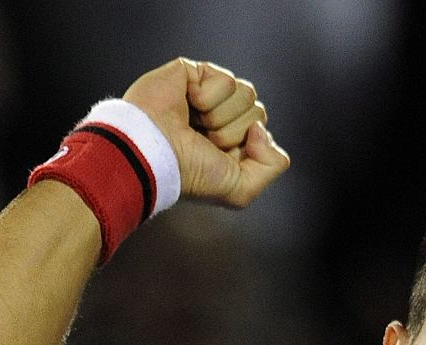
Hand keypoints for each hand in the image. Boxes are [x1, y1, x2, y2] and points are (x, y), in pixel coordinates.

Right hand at [122, 58, 288, 207]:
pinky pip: (226, 80)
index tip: (221, 155)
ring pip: (247, 93)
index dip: (250, 145)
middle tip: (203, 140)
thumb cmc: (191, 175)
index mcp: (231, 142)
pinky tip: (186, 104)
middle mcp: (220, 117)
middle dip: (234, 132)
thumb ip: (272, 165)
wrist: (153, 153)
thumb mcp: (242, 190)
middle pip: (258, 111)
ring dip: (221, 116)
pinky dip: (208, 97)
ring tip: (194, 124)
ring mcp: (206, 93)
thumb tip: (261, 127)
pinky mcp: (192, 73)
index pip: (262, 130)